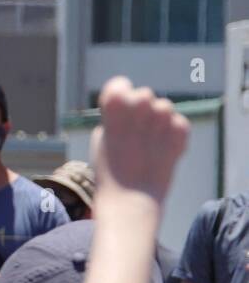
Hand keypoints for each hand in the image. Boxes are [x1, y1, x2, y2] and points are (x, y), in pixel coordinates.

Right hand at [90, 76, 188, 204]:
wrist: (131, 199)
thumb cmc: (110, 170)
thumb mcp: (102, 138)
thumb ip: (116, 117)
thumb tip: (132, 109)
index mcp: (113, 106)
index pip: (119, 83)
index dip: (119, 95)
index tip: (117, 109)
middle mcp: (139, 106)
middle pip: (144, 94)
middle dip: (141, 109)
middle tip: (135, 132)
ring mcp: (162, 119)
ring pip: (165, 106)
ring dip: (158, 120)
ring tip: (148, 143)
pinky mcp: (180, 133)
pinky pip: (180, 122)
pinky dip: (173, 133)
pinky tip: (161, 150)